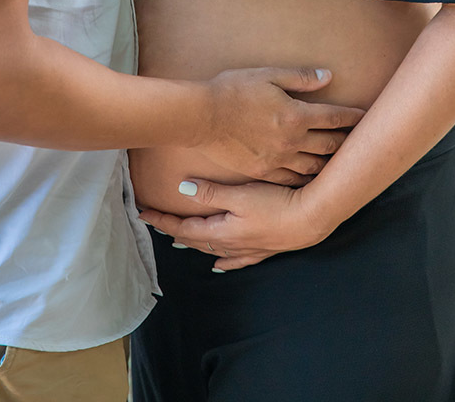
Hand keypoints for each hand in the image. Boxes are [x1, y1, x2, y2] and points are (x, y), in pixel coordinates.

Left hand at [141, 177, 330, 270]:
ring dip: (194, 243)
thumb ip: (211, 193)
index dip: (163, 220)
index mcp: (221, 231)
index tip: (143, 213)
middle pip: (195, 240)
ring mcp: (248, 249)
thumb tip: (182, 189)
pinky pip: (235, 259)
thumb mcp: (240, 194)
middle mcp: (231, 245)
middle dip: (173, 230)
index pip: (184, 227)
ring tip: (178, 240)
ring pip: (212, 249)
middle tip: (155, 222)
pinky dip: (223, 260)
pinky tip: (220, 265)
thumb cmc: (276, 204)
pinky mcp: (264, 249)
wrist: (312, 218)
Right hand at [203, 67, 363, 185]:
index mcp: (296, 115)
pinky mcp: (263, 172)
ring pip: (313, 167)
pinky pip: (291, 179)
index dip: (352, 117)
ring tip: (338, 161)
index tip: (364, 117)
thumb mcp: (268, 75)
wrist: (202, 116)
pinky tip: (310, 177)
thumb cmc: (233, 90)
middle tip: (357, 141)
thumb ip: (301, 77)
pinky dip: (305, 178)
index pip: (333, 117)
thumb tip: (327, 76)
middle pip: (328, 145)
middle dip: (345, 142)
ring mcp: (278, 160)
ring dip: (328, 163)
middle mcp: (292, 141)